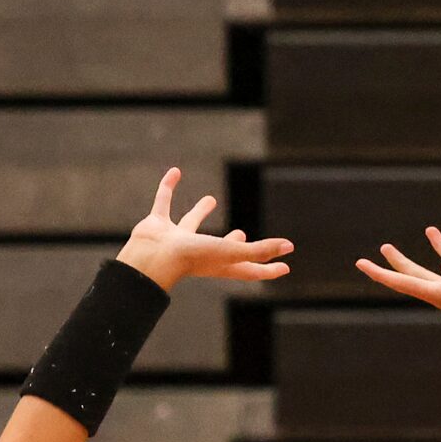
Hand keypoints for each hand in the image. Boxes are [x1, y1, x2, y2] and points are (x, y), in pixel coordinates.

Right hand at [118, 169, 292, 290]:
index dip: (269, 269)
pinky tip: (175, 172)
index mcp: (220, 264)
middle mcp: (200, 253)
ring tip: (211, 199)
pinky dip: (168, 187)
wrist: (150, 257)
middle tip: (242, 234)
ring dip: (200, 211)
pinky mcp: (157, 225)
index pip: (251, 269)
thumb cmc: (193, 257)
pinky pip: (163, 202)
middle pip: (221, 248)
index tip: (285, 268)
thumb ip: (260, 250)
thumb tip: (289, 247)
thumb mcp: (232, 252)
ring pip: (191, 223)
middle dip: (233, 242)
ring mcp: (177, 240)